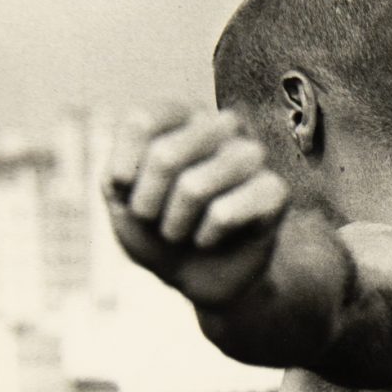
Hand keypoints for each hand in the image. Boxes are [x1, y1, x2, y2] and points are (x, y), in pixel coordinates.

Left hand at [101, 104, 288, 306]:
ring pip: (194, 187)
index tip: (126, 192)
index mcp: (186, 116)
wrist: (198, 275)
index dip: (123, 168)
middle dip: (147, 202)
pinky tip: (211, 238)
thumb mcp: (120, 198)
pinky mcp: (275, 190)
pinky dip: (206, 236)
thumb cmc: (158, 228)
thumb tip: (130, 144)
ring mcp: (253, 156)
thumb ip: (116, 167)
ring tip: (181, 232)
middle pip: (165, 155)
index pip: (142, 121)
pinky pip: (224, 213)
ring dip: (176, 224)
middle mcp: (223, 126)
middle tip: (155, 219)